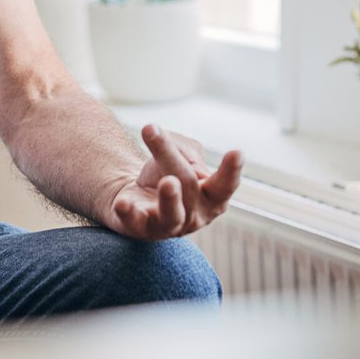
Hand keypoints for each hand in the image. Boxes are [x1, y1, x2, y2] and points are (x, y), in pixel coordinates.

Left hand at [104, 124, 243, 239]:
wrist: (135, 193)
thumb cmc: (167, 171)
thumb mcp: (181, 151)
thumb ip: (187, 151)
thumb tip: (185, 164)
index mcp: (212, 197)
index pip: (225, 185)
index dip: (231, 171)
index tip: (237, 152)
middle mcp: (195, 216)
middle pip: (189, 185)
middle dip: (171, 156)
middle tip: (150, 129)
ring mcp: (168, 226)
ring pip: (172, 214)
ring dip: (170, 198)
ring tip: (168, 183)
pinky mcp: (140, 229)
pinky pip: (135, 222)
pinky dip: (129, 213)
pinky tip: (123, 202)